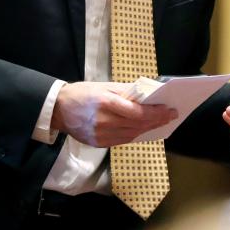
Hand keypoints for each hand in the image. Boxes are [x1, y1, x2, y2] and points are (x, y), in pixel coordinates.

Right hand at [50, 81, 176, 146]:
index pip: (137, 112)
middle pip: (137, 124)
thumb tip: (149, 95)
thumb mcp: (105, 86)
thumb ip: (127, 91)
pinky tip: (145, 129)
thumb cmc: (83, 93)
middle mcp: (104, 121)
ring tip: (161, 122)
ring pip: (132, 134)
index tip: (169, 110)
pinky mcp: (98, 143)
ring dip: (149, 129)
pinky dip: (136, 134)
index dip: (156, 113)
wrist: (59, 109)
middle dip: (157, 120)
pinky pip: (123, 140)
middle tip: (171, 116)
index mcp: (106, 103)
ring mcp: (101, 135)